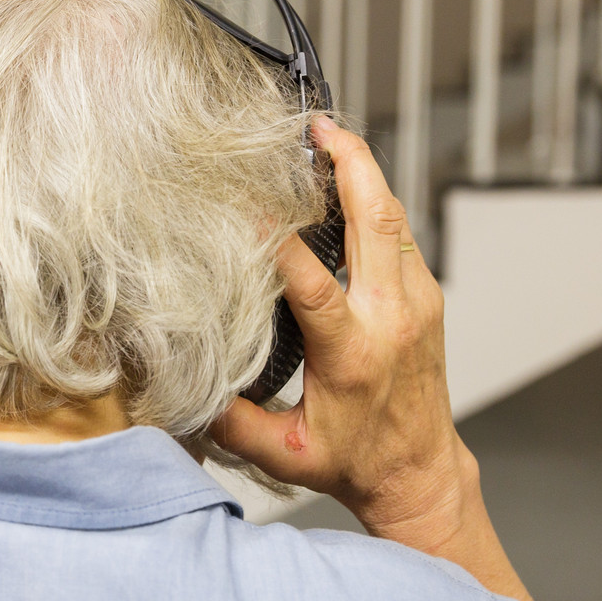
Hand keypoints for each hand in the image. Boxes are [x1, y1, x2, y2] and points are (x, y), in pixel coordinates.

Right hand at [212, 117, 552, 600]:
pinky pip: (401, 233)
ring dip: (365, 172)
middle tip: (316, 128)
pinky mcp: (426, 296)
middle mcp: (392, 316)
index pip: (314, 281)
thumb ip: (229, 423)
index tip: (244, 204)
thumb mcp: (284, 455)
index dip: (277, 239)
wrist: (420, 472)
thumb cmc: (353, 462)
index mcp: (354, 352)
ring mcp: (417, 301)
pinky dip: (375, 199)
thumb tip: (175, 386)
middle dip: (349, 165)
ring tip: (329, 137)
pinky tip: (346, 182)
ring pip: (394, 217)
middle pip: (376, 220)